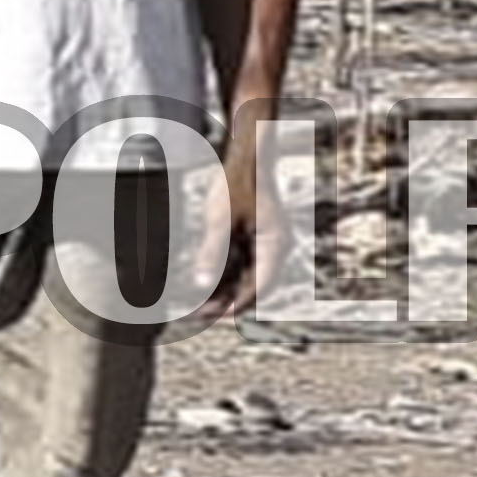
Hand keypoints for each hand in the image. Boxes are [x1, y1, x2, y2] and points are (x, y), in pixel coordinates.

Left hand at [195, 127, 275, 321]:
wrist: (246, 158)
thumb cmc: (236, 183)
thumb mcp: (219, 219)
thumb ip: (211, 251)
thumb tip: (201, 283)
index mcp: (275, 245)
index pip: (259, 286)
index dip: (237, 306)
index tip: (215, 318)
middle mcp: (275, 249)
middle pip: (255, 287)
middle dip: (229, 304)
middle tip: (203, 318)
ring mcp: (267, 245)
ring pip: (248, 279)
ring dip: (226, 293)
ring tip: (201, 308)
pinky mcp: (256, 240)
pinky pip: (243, 266)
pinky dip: (226, 278)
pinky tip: (206, 287)